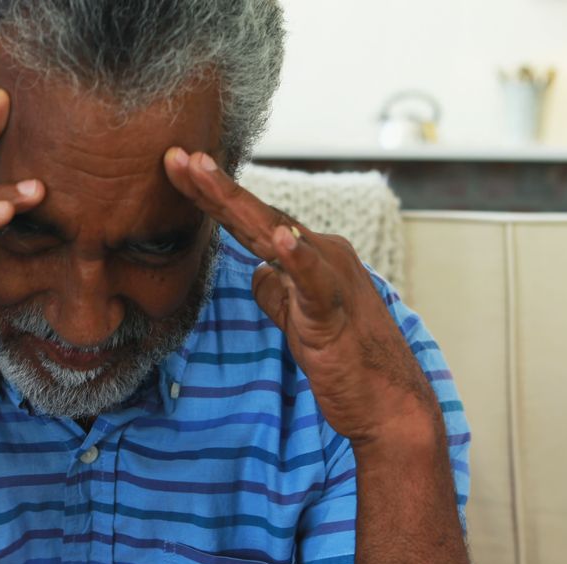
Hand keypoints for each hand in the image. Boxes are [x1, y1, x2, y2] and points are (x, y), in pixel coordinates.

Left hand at [163, 148, 439, 448]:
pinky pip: (314, 282)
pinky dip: (298, 258)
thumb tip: (258, 272)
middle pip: (256, 215)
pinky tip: (280, 238)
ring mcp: (331, 279)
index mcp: (310, 257)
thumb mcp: (299, 322)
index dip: (213, 196)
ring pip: (276, 233)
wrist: (391, 405)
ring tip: (202, 171)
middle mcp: (323, 255)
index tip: (178, 169)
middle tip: (175, 156)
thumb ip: (279, 292)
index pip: (252, 221)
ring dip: (236, 202)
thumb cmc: (347, 362)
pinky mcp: (334, 314)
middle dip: (212, 185)